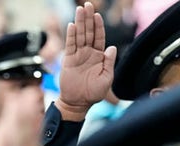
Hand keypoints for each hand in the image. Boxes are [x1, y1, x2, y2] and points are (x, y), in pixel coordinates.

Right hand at [57, 2, 116, 121]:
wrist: (78, 103)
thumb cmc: (93, 93)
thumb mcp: (107, 78)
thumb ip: (109, 62)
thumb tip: (111, 48)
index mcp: (99, 56)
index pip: (99, 37)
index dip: (98, 26)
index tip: (97, 14)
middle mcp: (88, 53)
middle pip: (88, 32)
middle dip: (88, 18)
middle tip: (87, 5)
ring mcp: (77, 56)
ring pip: (79, 36)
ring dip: (79, 22)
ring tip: (79, 10)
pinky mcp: (68, 60)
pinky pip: (70, 45)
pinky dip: (71, 35)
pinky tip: (71, 25)